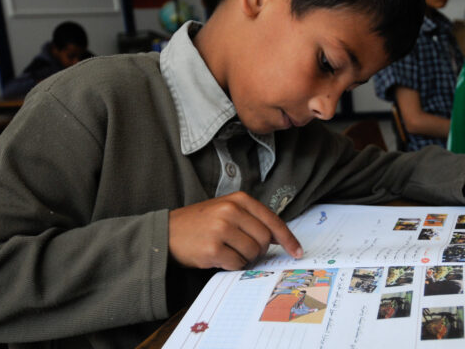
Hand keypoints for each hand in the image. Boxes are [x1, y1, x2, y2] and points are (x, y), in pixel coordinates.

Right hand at [167, 191, 302, 269]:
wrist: (166, 232)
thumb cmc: (200, 223)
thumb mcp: (226, 210)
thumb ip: (252, 219)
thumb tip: (280, 238)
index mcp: (238, 199)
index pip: (272, 221)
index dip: (288, 238)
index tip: (297, 251)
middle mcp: (231, 211)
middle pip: (264, 240)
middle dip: (259, 250)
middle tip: (244, 250)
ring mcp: (221, 229)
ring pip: (252, 253)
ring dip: (244, 258)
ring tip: (227, 251)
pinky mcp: (213, 248)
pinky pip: (237, 264)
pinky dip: (232, 265)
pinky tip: (219, 257)